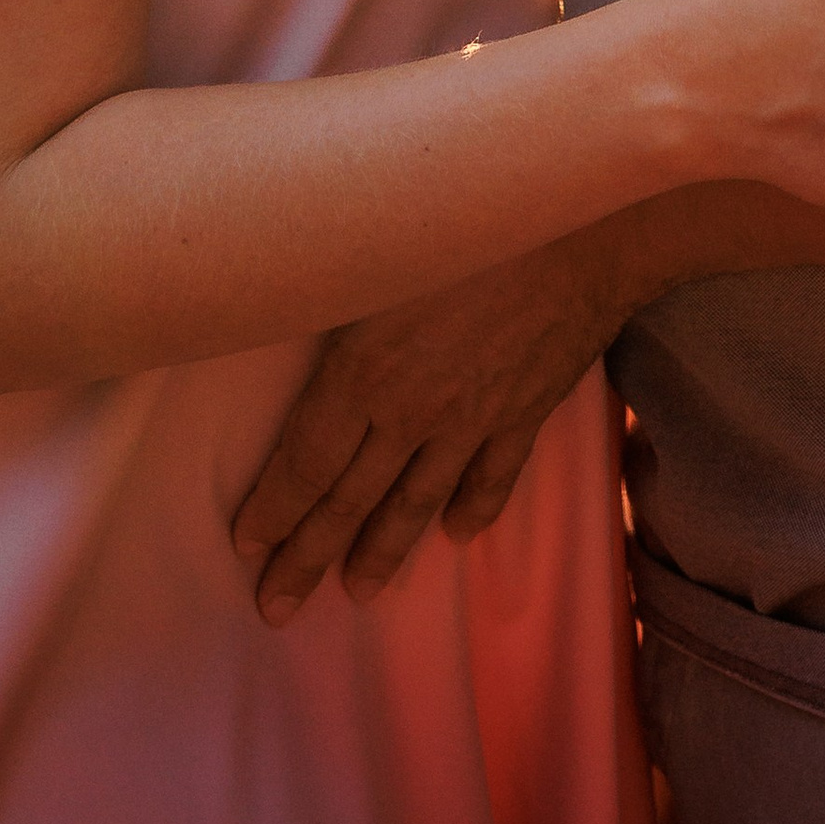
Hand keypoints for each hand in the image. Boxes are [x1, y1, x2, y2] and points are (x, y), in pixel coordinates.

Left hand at [233, 226, 633, 626]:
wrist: (577, 222)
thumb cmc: (460, 216)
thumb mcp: (372, 246)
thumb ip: (324, 289)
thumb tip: (272, 294)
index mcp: (363, 372)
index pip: (305, 460)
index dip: (273, 507)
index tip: (247, 544)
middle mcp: (411, 411)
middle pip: (348, 499)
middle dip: (306, 556)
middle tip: (276, 607)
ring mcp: (472, 419)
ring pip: (416, 500)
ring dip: (382, 550)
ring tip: (357, 591)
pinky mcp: (524, 411)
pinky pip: (493, 474)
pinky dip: (474, 508)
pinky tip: (458, 535)